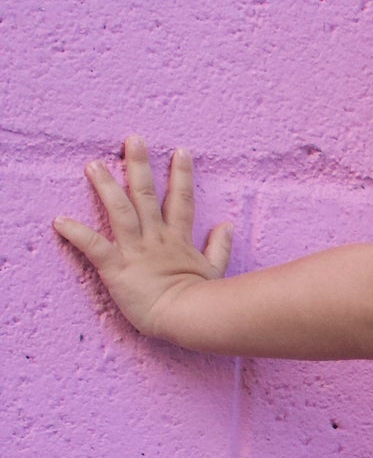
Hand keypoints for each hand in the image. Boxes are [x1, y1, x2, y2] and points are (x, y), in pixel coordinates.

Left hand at [53, 136, 234, 334]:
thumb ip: (219, 246)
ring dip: (106, 186)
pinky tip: (59, 220)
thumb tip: (227, 225)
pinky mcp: (117, 268)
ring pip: (120, 210)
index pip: (180, 200)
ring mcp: (136, 251)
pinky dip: (76, 233)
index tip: (180, 151)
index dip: (181, 175)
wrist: (189, 318)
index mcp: (177, 240)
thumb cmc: (203, 301)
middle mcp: (156, 238)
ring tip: (93, 165)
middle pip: (147, 195)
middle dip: (139, 165)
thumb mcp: (215, 271)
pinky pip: (94, 247)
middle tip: (132, 139)